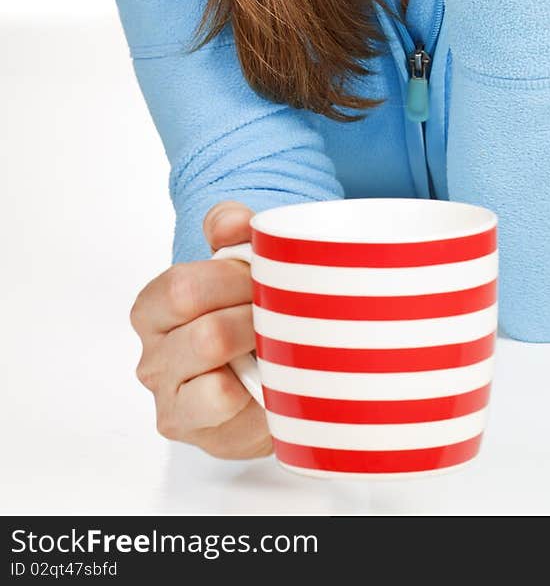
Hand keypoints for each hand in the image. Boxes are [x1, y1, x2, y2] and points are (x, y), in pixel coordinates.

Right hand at [129, 202, 271, 460]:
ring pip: (217, 386)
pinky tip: (279, 379)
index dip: (233, 279)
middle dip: (257, 319)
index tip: (265, 274)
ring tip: (284, 342)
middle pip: (206, 336)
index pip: (182, 289)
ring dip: (263, 359)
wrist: (262, 362)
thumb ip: (230, 228)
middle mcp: (154, 360)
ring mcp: (175, 405)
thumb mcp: (238, 256)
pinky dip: (264, 396)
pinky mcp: (206, 439)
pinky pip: (240, 424)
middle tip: (285, 309)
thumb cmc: (245, 305)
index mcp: (152, 309)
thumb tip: (232, 222)